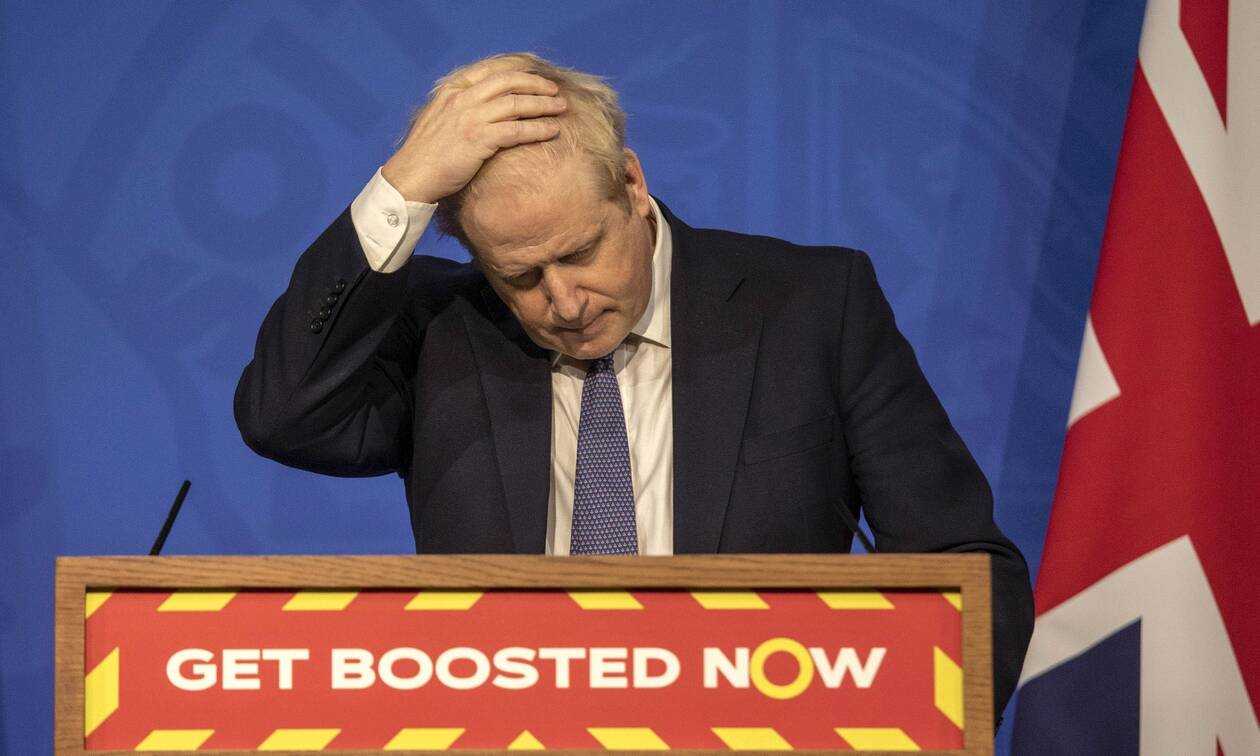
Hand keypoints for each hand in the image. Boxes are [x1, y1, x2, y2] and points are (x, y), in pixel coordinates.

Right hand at [382, 62, 566, 203]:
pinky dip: (538, 129)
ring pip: (516, 104)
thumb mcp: (439, 119)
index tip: (535, 77)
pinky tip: (552, 130)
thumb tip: (484, 107)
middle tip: (554, 91)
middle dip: (535, 84)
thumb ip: (460, 108)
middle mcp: (462, 99)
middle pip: (508, 82)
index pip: (491, 70)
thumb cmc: (426, 155)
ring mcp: (470, 118)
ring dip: (543, 105)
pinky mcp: (478, 140)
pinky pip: (516, 130)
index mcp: (453, 91)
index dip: (518, 71)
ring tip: (561, 108)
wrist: (411, 176)